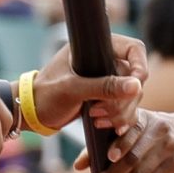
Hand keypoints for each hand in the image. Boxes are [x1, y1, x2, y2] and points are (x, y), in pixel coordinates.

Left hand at [31, 35, 147, 132]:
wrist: (33, 113)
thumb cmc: (45, 95)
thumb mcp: (73, 90)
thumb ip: (104, 86)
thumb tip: (137, 86)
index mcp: (96, 48)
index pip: (134, 49)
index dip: (140, 67)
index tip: (135, 87)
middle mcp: (105, 61)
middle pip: (135, 78)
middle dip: (123, 100)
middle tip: (98, 111)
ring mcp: (108, 80)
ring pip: (132, 96)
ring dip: (120, 112)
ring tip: (97, 119)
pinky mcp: (107, 98)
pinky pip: (126, 108)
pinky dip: (120, 119)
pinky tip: (106, 125)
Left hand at [82, 109, 173, 172]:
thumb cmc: (146, 132)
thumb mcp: (128, 129)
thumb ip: (100, 144)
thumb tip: (78, 166)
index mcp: (143, 118)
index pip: (132, 131)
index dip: (121, 144)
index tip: (108, 157)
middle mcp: (159, 131)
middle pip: (135, 157)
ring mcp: (170, 148)